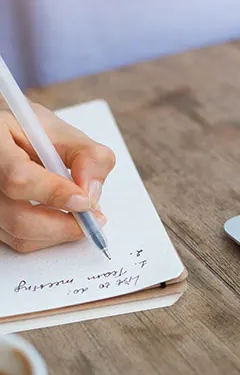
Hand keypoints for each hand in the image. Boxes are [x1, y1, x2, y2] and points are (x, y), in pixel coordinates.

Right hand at [0, 102, 114, 252]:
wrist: (11, 141)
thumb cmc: (32, 134)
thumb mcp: (64, 134)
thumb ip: (88, 157)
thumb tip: (91, 192)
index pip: (18, 177)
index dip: (55, 193)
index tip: (85, 201)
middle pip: (19, 218)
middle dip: (65, 225)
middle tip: (93, 218)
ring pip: (21, 235)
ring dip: (60, 232)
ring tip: (81, 216)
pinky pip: (20, 241)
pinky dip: (49, 236)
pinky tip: (62, 219)